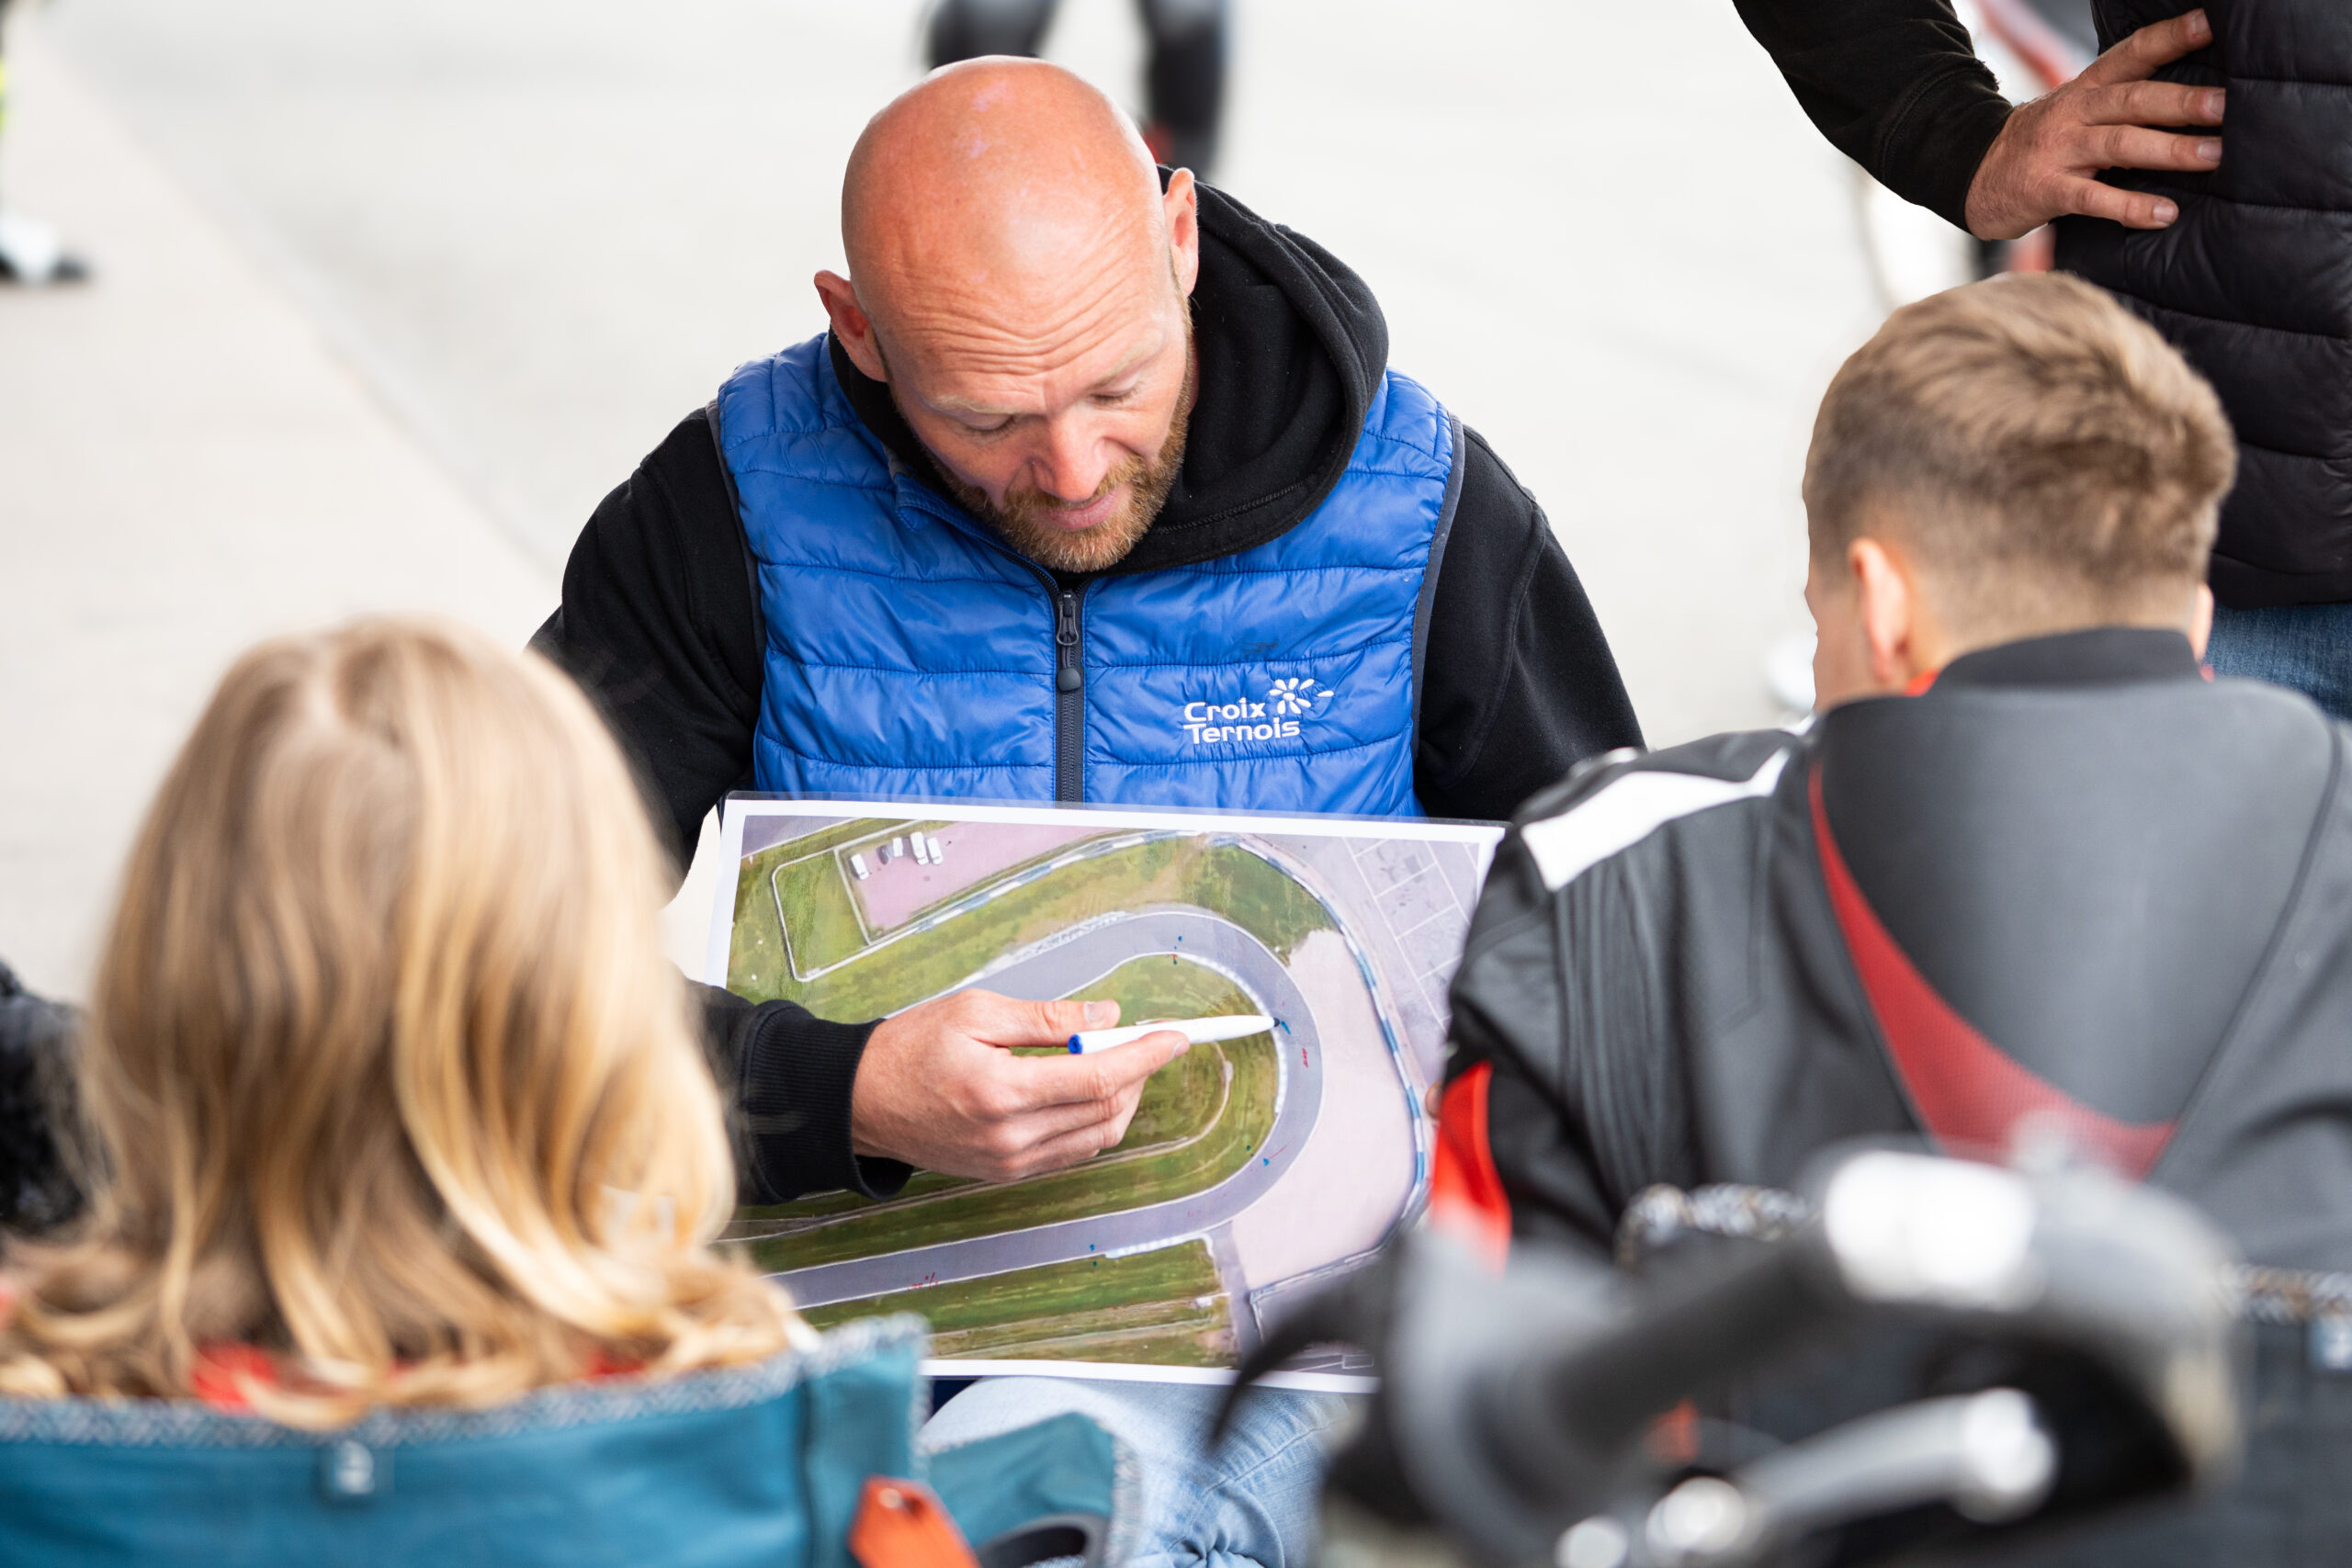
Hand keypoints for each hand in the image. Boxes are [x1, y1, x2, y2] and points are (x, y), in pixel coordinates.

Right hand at [850, 990, 1188, 1182]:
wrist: (860, 1102)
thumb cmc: (910, 1048)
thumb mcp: (975, 1012)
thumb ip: (1047, 1017)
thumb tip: (1106, 1018)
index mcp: (1000, 1091)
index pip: (1097, 1077)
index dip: (1144, 1055)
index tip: (1173, 1036)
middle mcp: (1010, 1137)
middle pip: (1106, 1110)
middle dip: (1137, 1072)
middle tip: (1141, 1038)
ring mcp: (1009, 1162)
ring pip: (1097, 1136)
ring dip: (1120, 1098)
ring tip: (1115, 1060)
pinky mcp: (1006, 1174)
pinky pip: (1073, 1152)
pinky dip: (1095, 1121)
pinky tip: (1089, 1090)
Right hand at [1965, 8, 2223, 240]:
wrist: (1971, 175)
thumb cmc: (2039, 146)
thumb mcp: (2074, 110)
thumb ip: (2121, 103)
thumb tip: (2194, 101)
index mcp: (2086, 88)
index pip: (2133, 53)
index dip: (2172, 36)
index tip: (2212, 24)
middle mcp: (2074, 112)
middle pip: (2133, 99)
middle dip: (2183, 101)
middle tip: (2226, 105)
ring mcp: (2058, 151)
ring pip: (2120, 144)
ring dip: (2170, 150)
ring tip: (2214, 156)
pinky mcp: (2046, 190)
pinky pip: (2093, 198)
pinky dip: (2130, 207)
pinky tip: (2164, 215)